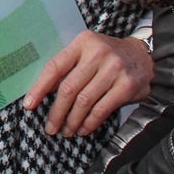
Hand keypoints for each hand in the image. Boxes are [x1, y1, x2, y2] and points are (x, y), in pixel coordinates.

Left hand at [22, 28, 152, 136]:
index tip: (29, 105)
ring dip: (72, 121)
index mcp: (83, 42)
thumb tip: (43, 92)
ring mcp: (114, 69)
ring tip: (66, 130)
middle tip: (50, 127)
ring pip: (84, 101)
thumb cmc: (108, 57)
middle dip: (56, 111)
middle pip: (68, 88)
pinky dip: (89, 123)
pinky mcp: (127, 85)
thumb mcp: (87, 52)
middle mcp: (98, 53)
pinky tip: (83, 129)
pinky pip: (101, 109)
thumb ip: (67, 67)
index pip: (55, 66)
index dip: (39, 87)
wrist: (144, 56)